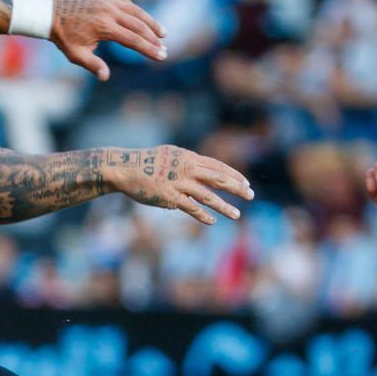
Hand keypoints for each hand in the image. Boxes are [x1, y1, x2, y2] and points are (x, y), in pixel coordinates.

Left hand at [50, 0, 166, 80]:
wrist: (51, 13)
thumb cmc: (65, 37)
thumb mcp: (76, 55)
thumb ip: (93, 65)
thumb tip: (105, 77)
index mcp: (103, 27)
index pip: (133, 40)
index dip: (149, 49)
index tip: (161, 56)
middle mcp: (108, 10)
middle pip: (138, 25)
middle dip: (153, 38)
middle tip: (164, 48)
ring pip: (136, 11)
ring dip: (151, 23)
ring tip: (163, 34)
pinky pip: (126, 2)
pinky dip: (137, 12)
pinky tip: (145, 21)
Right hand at [118, 146, 253, 223]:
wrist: (125, 169)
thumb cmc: (147, 162)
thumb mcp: (171, 155)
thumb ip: (187, 162)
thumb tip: (201, 170)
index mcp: (189, 157)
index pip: (218, 166)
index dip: (234, 175)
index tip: (246, 183)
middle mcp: (187, 168)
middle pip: (218, 179)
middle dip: (237, 188)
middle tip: (251, 195)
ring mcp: (179, 183)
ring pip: (208, 196)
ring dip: (224, 206)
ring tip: (237, 215)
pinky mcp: (170, 197)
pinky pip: (191, 208)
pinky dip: (203, 215)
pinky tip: (213, 221)